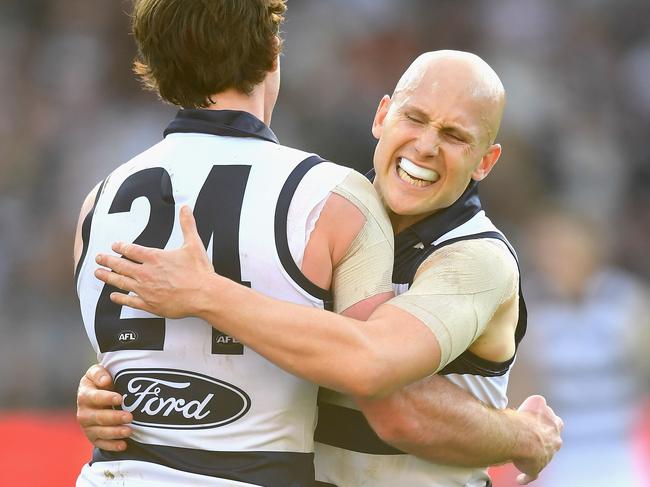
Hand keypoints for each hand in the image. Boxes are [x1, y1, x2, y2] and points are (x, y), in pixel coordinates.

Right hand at [77, 364, 132, 451]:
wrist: (97, 397)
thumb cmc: (100, 382)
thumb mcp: (97, 373)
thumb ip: (99, 373)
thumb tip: (105, 381)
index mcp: (85, 395)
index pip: (93, 397)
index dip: (106, 398)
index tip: (120, 398)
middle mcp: (83, 412)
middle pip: (97, 417)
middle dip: (114, 418)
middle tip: (129, 416)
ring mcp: (87, 426)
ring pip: (100, 432)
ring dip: (115, 432)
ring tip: (129, 430)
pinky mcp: (93, 437)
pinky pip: (101, 444)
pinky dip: (112, 445)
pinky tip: (123, 444)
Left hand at [95, 205, 214, 318]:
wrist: (204, 294)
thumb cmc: (199, 272)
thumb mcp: (194, 244)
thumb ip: (187, 225)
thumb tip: (186, 209)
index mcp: (155, 258)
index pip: (132, 250)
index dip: (121, 246)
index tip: (115, 245)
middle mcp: (146, 273)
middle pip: (121, 265)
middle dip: (108, 261)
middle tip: (99, 259)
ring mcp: (146, 290)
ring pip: (121, 282)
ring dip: (108, 277)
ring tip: (99, 274)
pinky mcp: (150, 304)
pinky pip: (130, 301)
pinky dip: (120, 298)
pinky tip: (114, 297)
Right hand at [512, 395, 563, 484]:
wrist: (523, 437)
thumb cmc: (528, 418)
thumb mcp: (536, 402)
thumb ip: (538, 402)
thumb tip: (537, 402)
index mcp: (555, 426)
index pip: (555, 423)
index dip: (545, 421)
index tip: (535, 420)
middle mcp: (553, 441)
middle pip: (554, 439)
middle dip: (546, 438)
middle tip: (532, 435)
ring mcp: (545, 456)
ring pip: (544, 457)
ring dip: (536, 456)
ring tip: (523, 454)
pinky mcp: (534, 469)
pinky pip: (530, 475)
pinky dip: (525, 478)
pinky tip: (520, 479)